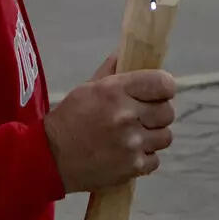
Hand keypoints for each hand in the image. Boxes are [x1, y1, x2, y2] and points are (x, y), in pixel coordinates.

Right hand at [43, 62, 175, 192]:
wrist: (51, 157)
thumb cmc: (69, 119)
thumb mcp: (87, 88)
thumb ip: (111, 71)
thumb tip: (126, 52)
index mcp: (115, 91)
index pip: (162, 83)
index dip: (165, 87)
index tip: (159, 92)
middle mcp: (126, 116)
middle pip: (168, 111)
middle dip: (159, 113)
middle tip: (144, 116)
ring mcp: (131, 144)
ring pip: (165, 136)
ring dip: (153, 136)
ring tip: (136, 136)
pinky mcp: (132, 167)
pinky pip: (155, 159)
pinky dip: (145, 158)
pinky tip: (128, 153)